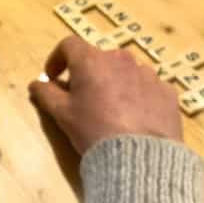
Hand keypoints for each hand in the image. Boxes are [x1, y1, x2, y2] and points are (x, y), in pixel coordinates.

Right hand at [28, 36, 182, 155]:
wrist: (140, 158)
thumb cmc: (94, 130)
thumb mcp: (62, 115)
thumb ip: (46, 94)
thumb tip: (36, 84)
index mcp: (92, 61)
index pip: (69, 45)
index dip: (57, 58)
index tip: (53, 77)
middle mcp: (121, 59)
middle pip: (99, 59)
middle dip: (88, 74)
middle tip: (83, 98)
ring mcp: (148, 74)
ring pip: (125, 72)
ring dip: (115, 83)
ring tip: (113, 110)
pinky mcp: (167, 91)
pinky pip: (148, 87)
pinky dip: (139, 96)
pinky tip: (136, 118)